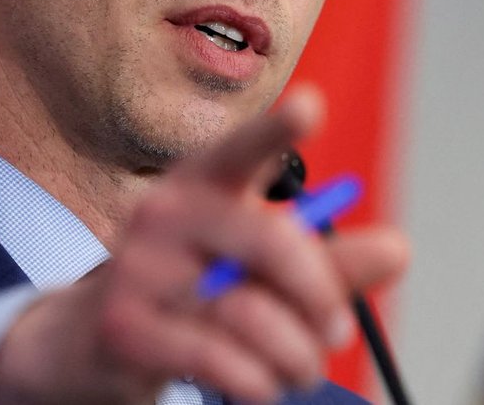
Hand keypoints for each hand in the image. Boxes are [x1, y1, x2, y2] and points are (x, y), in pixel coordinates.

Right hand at [0, 88, 409, 403]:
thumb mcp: (253, 270)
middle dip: (319, 293)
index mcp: (200, 184)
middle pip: (268, 241)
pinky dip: (256, 382)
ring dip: (294, 355)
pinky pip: (216, 359)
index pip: (241, 149)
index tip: (312, 106)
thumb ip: (325, 262)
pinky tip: (259, 387)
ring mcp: (139, 270)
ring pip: (250, 312)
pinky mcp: (126, 327)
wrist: (85, 343)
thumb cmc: (184, 291)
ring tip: (300, 370)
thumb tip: (397, 250)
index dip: (276, 128)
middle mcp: (164, 214)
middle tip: (340, 331)